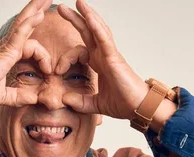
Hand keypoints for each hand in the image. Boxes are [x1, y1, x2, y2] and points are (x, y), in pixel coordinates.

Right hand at [0, 0, 52, 107]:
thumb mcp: (5, 96)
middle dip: (37, 10)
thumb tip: (34, 99)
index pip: (30, 45)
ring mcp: (7, 46)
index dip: (43, 56)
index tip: (48, 72)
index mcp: (9, 56)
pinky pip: (20, 32)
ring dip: (36, 8)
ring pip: (24, 23)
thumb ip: (19, 97)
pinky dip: (30, 22)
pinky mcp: (6, 49)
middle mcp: (8, 47)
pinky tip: (40, 14)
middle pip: (26, 24)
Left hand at [56, 0, 148, 119]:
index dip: (65, 57)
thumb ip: (80, 101)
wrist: (139, 109)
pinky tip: (89, 17)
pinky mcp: (115, 58)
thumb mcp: (95, 105)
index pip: (80, 49)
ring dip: (87, 15)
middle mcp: (104, 56)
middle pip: (88, 32)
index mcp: (99, 64)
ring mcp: (110, 55)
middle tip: (61, 8)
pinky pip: (104, 39)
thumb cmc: (123, 104)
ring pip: (98, 30)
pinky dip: (97, 27)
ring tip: (78, 3)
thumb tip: (65, 99)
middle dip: (75, 19)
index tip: (55, 70)